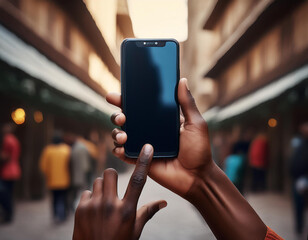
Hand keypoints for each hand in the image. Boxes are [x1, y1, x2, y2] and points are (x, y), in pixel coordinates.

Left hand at [72, 144, 166, 239]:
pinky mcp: (81, 209)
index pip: (138, 181)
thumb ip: (148, 212)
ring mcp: (94, 207)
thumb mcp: (135, 229)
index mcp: (127, 210)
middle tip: (113, 189)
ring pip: (97, 181)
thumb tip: (164, 202)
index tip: (147, 147)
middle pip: (110, 172)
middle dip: (112, 177)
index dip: (144, 162)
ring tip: (103, 203)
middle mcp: (110, 206)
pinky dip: (91, 199)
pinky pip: (86, 192)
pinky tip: (93, 211)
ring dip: (101, 188)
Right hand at [106, 78, 212, 196]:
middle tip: (121, 117)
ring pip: (121, 135)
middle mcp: (149, 130)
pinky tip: (121, 148)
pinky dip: (119, 150)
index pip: (140, 106)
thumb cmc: (199, 150)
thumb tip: (182, 80)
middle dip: (117, 116)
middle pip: (126, 119)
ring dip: (117, 132)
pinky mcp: (140, 160)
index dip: (126, 100)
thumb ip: (187, 103)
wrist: (197, 176)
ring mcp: (143, 145)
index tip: (115, 96)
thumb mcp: (196, 123)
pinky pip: (124, 154)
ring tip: (124, 135)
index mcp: (160, 120)